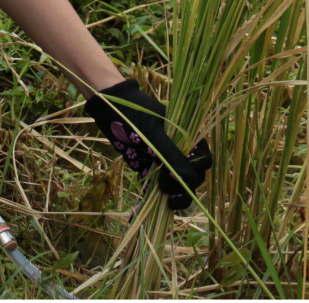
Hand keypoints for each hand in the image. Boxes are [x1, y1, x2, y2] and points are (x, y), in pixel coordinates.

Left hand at [85, 79, 211, 209]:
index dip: (194, 173)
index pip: (202, 161)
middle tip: (167, 191)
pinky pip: (159, 185)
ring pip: (179, 184)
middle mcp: (179, 148)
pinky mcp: (149, 168)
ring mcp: (164, 159)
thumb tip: (190, 179)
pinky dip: (158, 195)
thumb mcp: (152, 133)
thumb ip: (171, 155)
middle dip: (185, 187)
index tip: (176, 178)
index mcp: (186, 136)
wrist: (106, 107)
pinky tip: (154, 201)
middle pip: (193, 175)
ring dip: (175, 195)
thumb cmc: (132, 114)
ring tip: (166, 201)